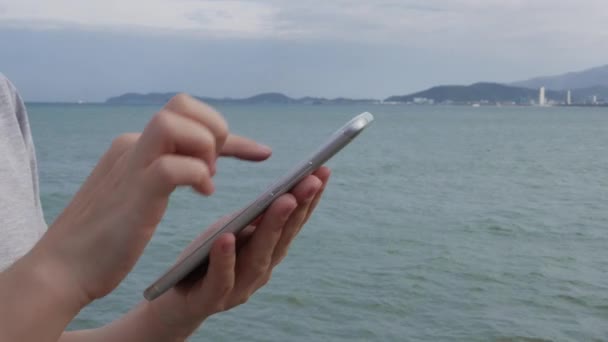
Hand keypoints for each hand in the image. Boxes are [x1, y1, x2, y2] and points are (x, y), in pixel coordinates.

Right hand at [30, 94, 271, 305]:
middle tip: (215, 169)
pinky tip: (202, 194)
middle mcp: (133, 145)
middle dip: (214, 129)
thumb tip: (207, 164)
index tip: (262, 153)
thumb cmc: (109, 235)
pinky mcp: (135, 191)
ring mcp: (132, 164)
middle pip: (182, 104)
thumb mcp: (144, 193)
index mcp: (135, 145)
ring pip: (176, 122)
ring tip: (207, 179)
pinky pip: (174, 165)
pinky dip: (197, 176)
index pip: (187, 116)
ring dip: (205, 147)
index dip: (230, 133)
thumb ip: (172, 170)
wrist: (64, 268)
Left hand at [144, 166, 330, 339]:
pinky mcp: (211, 299)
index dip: (310, 199)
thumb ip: (252, 219)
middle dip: (300, 207)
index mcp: (269, 252)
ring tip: (284, 200)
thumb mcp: (230, 230)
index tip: (322, 171)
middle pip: (283, 237)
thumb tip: (278, 192)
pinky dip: (226, 258)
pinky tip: (228, 237)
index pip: (293, 223)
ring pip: (259, 256)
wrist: (174, 298)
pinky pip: (221, 278)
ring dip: (273, 227)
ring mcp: (239, 287)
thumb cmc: (206, 258)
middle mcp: (261, 270)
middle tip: (312, 180)